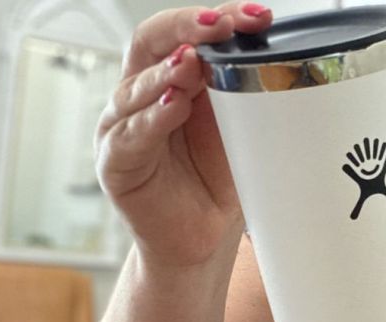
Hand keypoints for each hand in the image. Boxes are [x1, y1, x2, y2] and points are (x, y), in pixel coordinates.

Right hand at [95, 2, 272, 267]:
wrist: (203, 236)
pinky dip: (151, 118)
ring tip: (193, 61)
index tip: (256, 16)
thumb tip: (269, 56)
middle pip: (151, 43)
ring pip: (134, 87)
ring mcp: (123, 127)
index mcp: (172, 77)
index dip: (215, 17)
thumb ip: (243, 93)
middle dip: (187, 28)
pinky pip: (129, 136)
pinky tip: (172, 105)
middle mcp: (142, 94)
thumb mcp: (239, 128)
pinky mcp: (116, 163)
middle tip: (221, 25)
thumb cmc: (218, 178)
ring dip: (166, 71)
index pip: (184, 32)